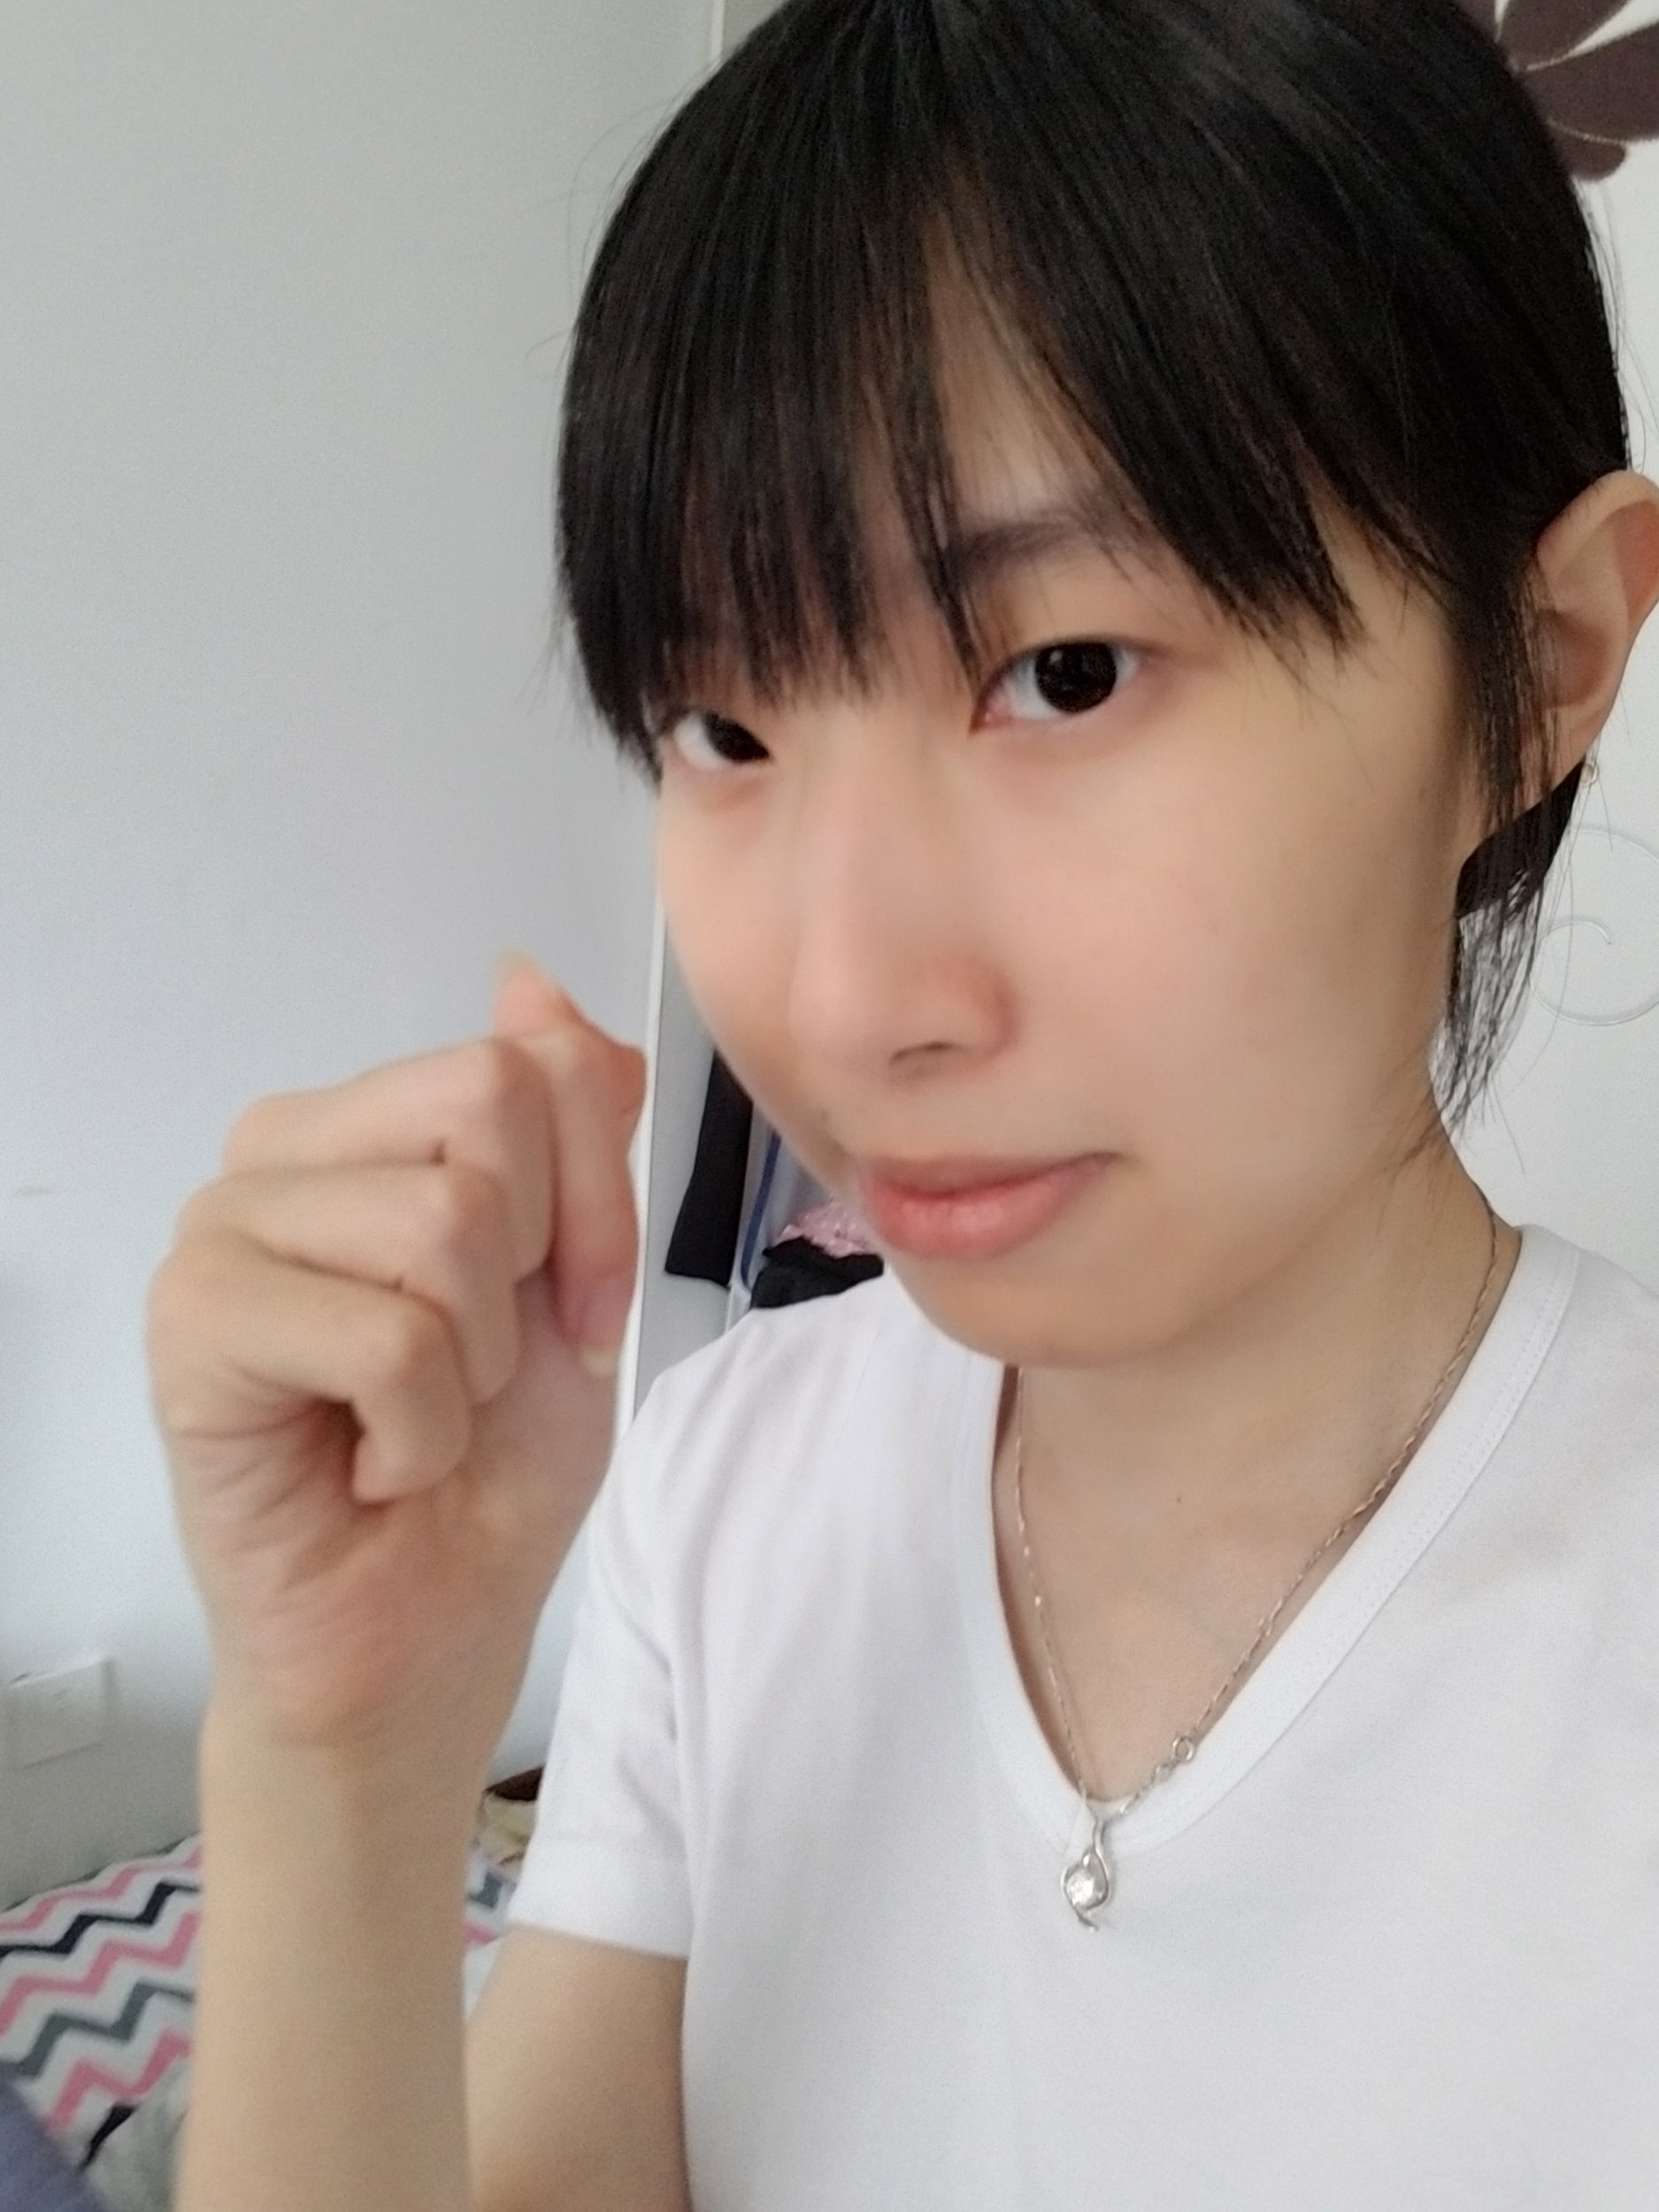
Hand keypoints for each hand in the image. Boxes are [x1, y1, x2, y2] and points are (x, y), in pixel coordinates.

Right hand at [147, 961, 645, 1755]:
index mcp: (369, 1127)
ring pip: (441, 1225)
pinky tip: (366, 1462)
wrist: (421, 1638)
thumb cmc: (489, 1472)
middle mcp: (281, 1154)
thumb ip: (568, 1124)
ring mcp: (223, 1229)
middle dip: (534, 1276)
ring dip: (472, 1369)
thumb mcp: (579, 1277)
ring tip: (411, 1421)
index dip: (600, 1200)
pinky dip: (418, 1432)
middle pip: (486, 1111)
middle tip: (475, 1377)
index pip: (532, 1061)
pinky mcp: (191, 1323)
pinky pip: (385, 1336)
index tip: (581, 1314)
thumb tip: (530, 978)